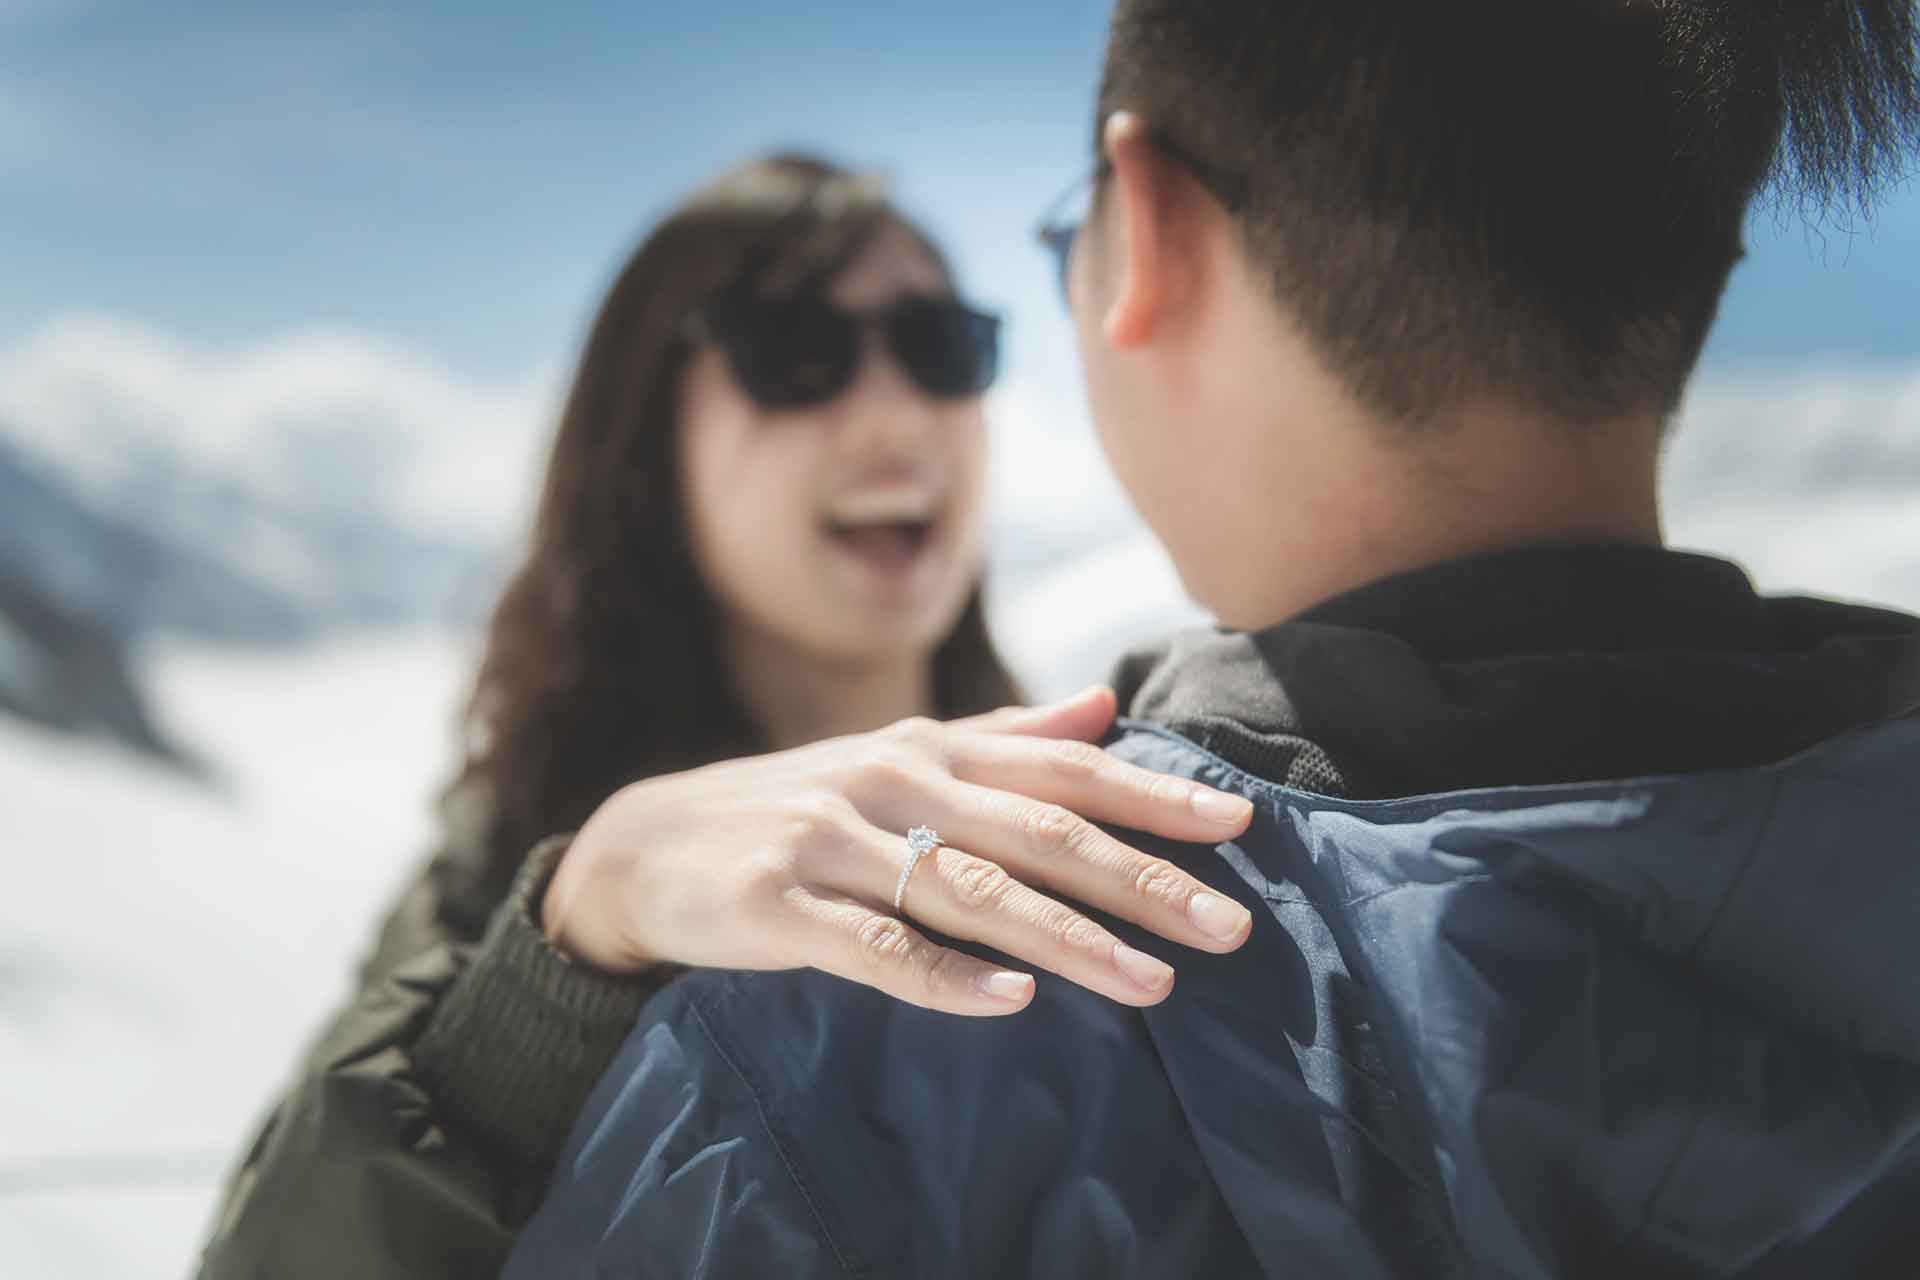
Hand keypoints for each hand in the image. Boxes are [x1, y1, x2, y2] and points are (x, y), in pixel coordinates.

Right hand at [542, 685, 1255, 1014]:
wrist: (642, 844)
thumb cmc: (796, 805)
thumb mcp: (898, 755)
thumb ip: (1005, 734)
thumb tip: (1106, 704)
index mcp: (931, 748)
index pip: (1064, 769)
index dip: (1154, 795)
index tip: (1242, 824)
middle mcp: (892, 780)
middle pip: (1038, 831)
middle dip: (1143, 879)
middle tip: (1231, 925)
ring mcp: (833, 840)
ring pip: (971, 890)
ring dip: (1069, 939)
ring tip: (1155, 983)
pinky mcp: (780, 903)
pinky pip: (875, 947)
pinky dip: (945, 976)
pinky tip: (1014, 1003)